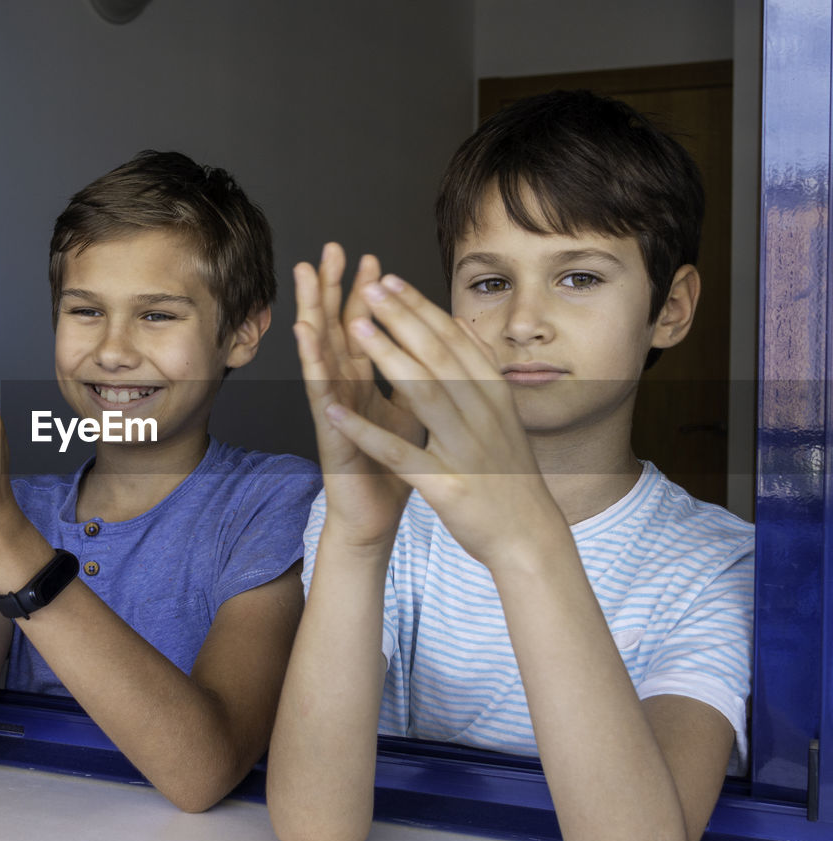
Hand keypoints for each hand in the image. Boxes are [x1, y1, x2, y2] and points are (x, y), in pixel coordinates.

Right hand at [294, 243, 423, 547]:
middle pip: (339, 329)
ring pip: (322, 353)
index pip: (368, 330)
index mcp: (369, 385)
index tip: (374, 261)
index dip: (369, 296)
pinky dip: (315, 363)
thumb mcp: (413, 416)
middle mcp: (347, 391)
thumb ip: (417, 381)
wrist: (377, 519)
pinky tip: (307, 337)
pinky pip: (322, 393)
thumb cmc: (394, 470)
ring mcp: (335, 410)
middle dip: (335, 289)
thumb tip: (435, 346)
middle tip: (331, 251)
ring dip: (314, 312)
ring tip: (307, 281)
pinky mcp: (331, 433)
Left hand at [325, 274, 562, 565]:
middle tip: (367, 287)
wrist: (530, 537)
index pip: (453, 340)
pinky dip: (366, 431)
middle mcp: (482, 414)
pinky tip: (334, 412)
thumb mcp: (503, 416)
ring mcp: (466, 448)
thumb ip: (482, 371)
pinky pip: (400, 453)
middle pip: (437, 355)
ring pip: (422, 393)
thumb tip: (464, 324)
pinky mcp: (446, 485)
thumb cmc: (509, 474)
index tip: (389, 279)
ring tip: (354, 329)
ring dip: (387, 357)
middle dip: (401, 318)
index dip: (420, 308)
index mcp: (493, 395)